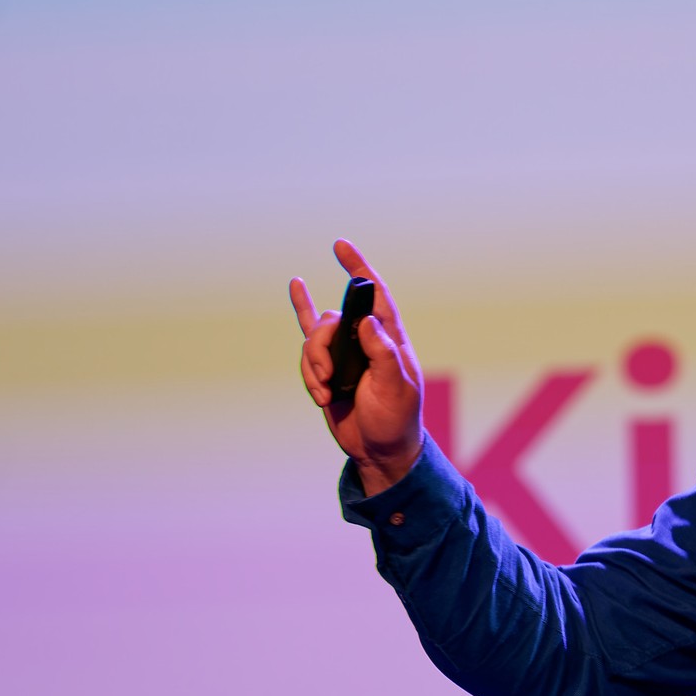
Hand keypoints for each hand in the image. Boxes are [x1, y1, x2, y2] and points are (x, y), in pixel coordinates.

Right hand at [290, 238, 423, 495]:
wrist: (379, 450)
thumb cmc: (396, 420)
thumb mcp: (396, 389)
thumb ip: (382, 355)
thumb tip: (366, 322)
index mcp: (389, 340)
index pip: (374, 295)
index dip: (358, 268)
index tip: (340, 245)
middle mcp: (365, 342)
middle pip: (332, 321)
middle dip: (321, 347)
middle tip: (326, 378)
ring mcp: (344, 356)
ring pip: (314, 339)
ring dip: (312, 367)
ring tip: (324, 393)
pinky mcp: (327, 372)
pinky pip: (308, 346)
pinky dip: (304, 354)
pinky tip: (299, 298)